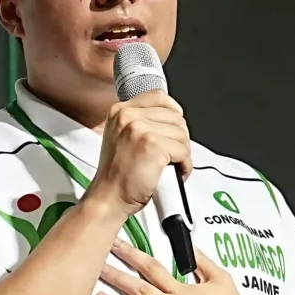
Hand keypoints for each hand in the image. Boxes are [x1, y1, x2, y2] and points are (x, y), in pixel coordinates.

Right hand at [91, 91, 189, 212]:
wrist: (109, 198)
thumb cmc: (116, 175)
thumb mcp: (120, 137)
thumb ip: (140, 123)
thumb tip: (171, 121)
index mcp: (120, 111)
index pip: (158, 97)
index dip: (173, 112)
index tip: (176, 126)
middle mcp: (128, 116)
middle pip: (174, 116)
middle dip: (179, 138)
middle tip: (173, 155)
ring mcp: (140, 129)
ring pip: (181, 134)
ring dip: (183, 153)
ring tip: (173, 165)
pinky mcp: (153, 146)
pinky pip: (183, 151)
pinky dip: (185, 164)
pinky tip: (176, 172)